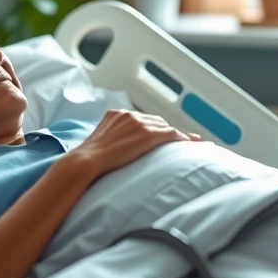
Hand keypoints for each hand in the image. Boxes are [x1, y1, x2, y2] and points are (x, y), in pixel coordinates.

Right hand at [66, 109, 200, 179]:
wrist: (85, 162)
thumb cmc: (87, 162)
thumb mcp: (99, 145)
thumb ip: (111, 142)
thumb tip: (114, 153)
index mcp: (115, 115)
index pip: (141, 120)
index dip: (155, 128)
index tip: (164, 134)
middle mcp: (128, 115)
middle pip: (155, 121)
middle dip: (168, 131)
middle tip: (182, 139)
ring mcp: (138, 122)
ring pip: (165, 127)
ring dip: (178, 135)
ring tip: (192, 143)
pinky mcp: (147, 133)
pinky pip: (170, 134)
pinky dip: (182, 139)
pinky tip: (190, 145)